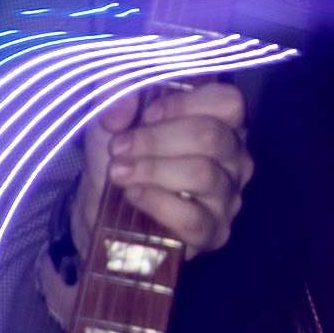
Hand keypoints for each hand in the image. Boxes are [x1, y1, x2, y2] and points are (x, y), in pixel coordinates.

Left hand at [72, 80, 250, 262]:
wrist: (101, 213)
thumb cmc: (119, 159)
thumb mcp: (108, 121)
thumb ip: (113, 98)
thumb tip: (122, 99)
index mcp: (219, 122)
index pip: (228, 101)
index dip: (184, 103)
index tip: (143, 114)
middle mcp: (233, 158)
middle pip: (211, 136)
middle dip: (156, 139)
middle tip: (118, 148)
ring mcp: (228, 198)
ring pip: (203, 174)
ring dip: (152, 170)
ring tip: (118, 172)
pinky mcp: (214, 234)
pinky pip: (193, 217)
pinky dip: (157, 202)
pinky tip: (133, 196)